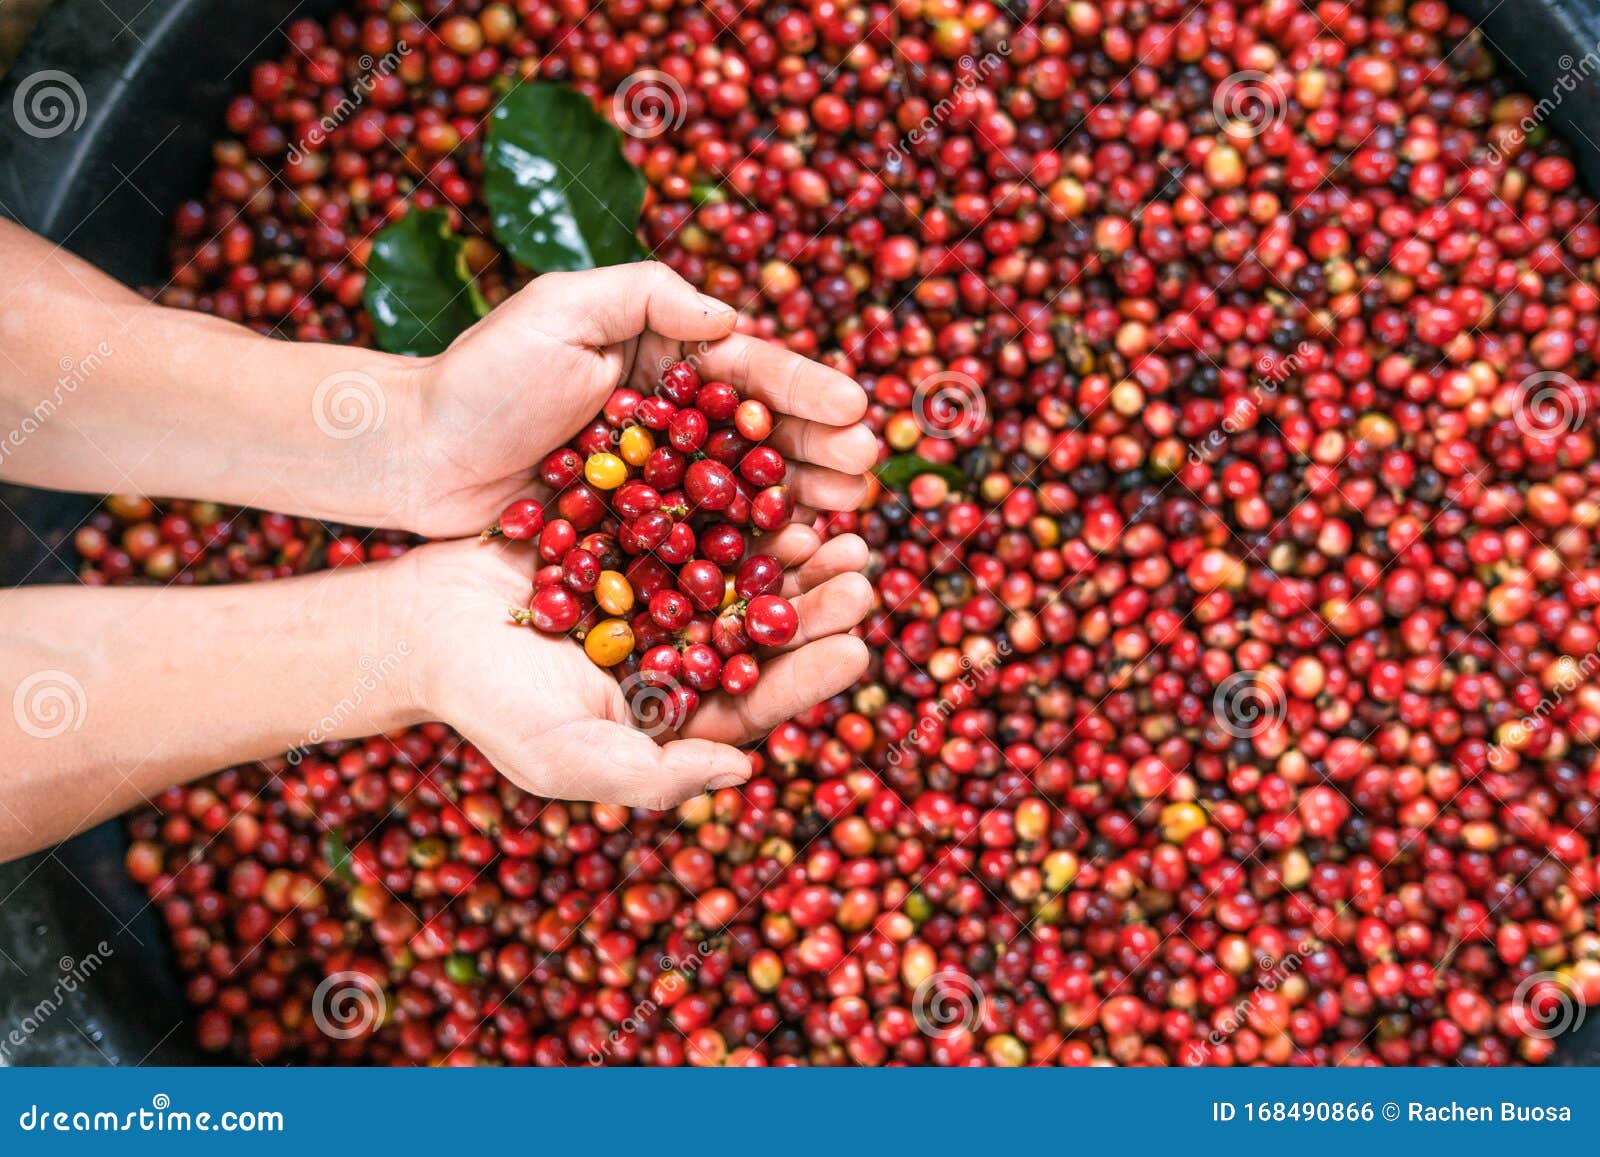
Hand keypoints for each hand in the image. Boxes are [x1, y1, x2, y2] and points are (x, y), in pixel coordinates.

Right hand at [397, 530, 872, 810]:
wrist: (419, 625)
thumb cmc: (488, 702)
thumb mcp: (567, 757)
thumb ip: (654, 775)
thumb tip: (745, 771)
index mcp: (677, 713)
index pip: (760, 698)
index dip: (811, 674)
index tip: (859, 646)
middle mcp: (682, 652)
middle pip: (766, 629)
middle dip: (819, 603)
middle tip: (864, 570)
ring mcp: (663, 593)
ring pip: (743, 571)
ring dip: (791, 550)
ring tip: (837, 522)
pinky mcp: (639, 538)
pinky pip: (700, 518)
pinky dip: (736, 501)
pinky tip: (772, 477)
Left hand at [398, 262, 877, 537]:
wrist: (414, 456)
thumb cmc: (481, 377)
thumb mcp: (562, 309)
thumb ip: (648, 299)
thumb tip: (733, 315)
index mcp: (664, 360)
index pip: (750, 371)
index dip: (804, 390)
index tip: (854, 409)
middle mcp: (673, 422)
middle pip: (762, 434)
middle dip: (819, 449)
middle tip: (863, 471)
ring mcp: (659, 484)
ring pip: (744, 492)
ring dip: (800, 502)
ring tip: (845, 515)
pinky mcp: (637, 539)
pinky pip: (702, 545)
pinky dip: (748, 554)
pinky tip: (789, 565)